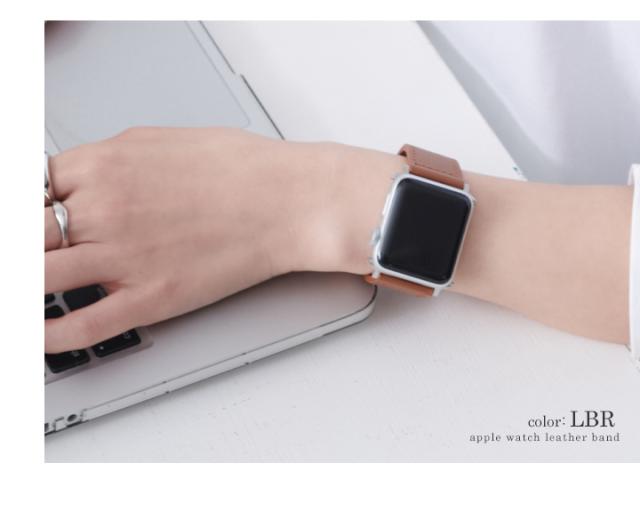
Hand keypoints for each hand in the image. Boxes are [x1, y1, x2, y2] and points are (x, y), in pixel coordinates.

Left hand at [45, 127, 403, 352]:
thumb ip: (107, 161)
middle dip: (28, 245)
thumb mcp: (158, 140)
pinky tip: (39, 334)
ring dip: (28, 284)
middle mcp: (103, 210)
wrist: (287, 200)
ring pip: (37, 278)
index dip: (26, 210)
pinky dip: (50, 335)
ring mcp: (124, 256)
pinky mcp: (151, 296)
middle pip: (26, 235)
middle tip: (37, 253)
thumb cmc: (238, 167)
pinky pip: (82, 325)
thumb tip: (79, 180)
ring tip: (36, 287)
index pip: (28, 190)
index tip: (32, 220)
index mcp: (102, 166)